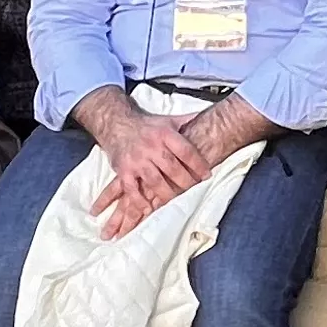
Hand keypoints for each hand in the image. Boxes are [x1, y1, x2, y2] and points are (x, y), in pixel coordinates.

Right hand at [75, 89, 215, 239]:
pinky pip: (132, 189)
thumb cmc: (146, 125)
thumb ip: (188, 121)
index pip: (186, 151)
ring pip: (155, 181)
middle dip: (186, 182)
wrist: (116, 123)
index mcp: (164, 134)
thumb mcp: (168, 120)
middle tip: (194, 191)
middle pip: (173, 169)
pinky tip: (148, 209)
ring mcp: (136, 160)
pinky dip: (140, 201)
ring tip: (176, 203)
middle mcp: (151, 146)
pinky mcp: (123, 170)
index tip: (207, 175)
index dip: (198, 164)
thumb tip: (209, 117)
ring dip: (167, 194)